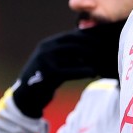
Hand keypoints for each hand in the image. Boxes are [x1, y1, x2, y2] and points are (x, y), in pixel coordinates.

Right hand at [10, 21, 125, 117]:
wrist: (26, 97)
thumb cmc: (44, 80)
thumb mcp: (52, 64)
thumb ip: (66, 55)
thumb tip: (91, 49)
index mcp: (47, 44)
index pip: (71, 35)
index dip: (88, 37)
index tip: (103, 41)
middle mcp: (45, 49)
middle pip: (74, 42)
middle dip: (92, 45)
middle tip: (106, 51)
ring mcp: (45, 60)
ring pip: (74, 53)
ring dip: (90, 56)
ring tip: (101, 62)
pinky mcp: (48, 74)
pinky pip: (71, 70)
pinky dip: (83, 71)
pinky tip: (93, 73)